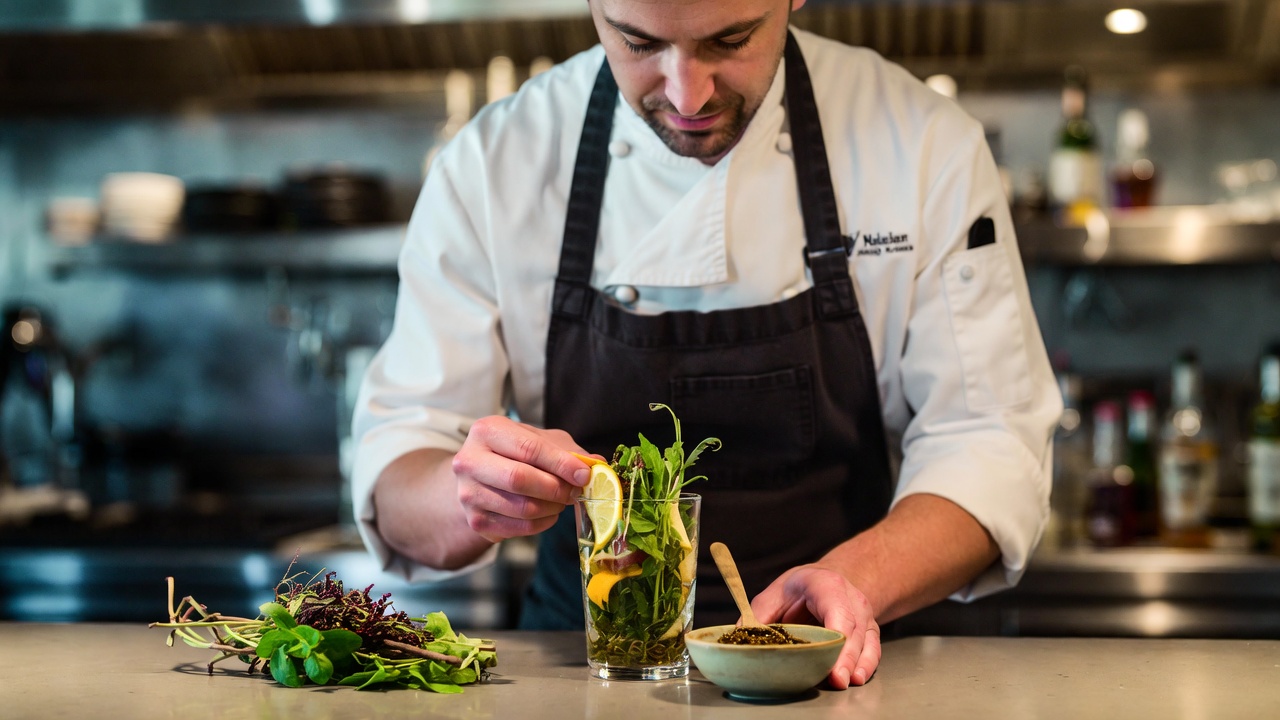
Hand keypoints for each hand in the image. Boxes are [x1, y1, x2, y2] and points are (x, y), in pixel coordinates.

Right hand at [451, 415, 591, 542]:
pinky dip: (542, 523)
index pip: (529, 448)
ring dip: (552, 508)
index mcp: (487, 431)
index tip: (584, 474)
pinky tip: (548, 513)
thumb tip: (596, 464)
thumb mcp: (541, 440)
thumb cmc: (515, 453)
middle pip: (519, 479)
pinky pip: (519, 528)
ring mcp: (468, 493)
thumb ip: (568, 451)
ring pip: (521, 508)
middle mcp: (469, 461)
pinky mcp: (475, 521)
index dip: (561, 463)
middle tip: (575, 492)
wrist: (480, 477)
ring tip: (561, 501)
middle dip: (556, 488)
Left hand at [751, 564, 878, 688]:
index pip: (837, 610)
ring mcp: (864, 615)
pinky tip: (856, 678)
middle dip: (844, 657)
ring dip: (856, 665)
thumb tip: (741, 639)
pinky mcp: (870, 631)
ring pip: (866, 642)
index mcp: (826, 585)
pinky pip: (873, 650)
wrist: (828, 579)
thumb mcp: (775, 593)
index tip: (830, 655)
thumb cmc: (800, 588)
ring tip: (844, 682)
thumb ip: (758, 615)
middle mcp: (851, 599)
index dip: (836, 635)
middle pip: (852, 631)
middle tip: (835, 680)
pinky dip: (866, 665)